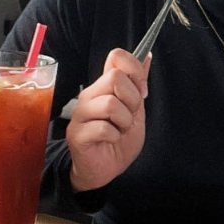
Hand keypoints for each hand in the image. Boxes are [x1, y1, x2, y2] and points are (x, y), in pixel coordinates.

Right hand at [66, 48, 149, 191]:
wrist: (106, 168)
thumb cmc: (118, 138)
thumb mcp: (135, 109)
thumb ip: (138, 84)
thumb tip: (147, 56)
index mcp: (104, 86)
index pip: (116, 56)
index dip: (135, 71)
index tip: (142, 92)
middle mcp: (90, 95)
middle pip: (114, 78)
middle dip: (132, 100)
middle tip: (129, 117)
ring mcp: (81, 114)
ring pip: (109, 104)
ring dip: (124, 121)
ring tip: (120, 130)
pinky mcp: (77, 134)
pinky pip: (102, 128)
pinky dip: (114, 136)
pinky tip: (111, 140)